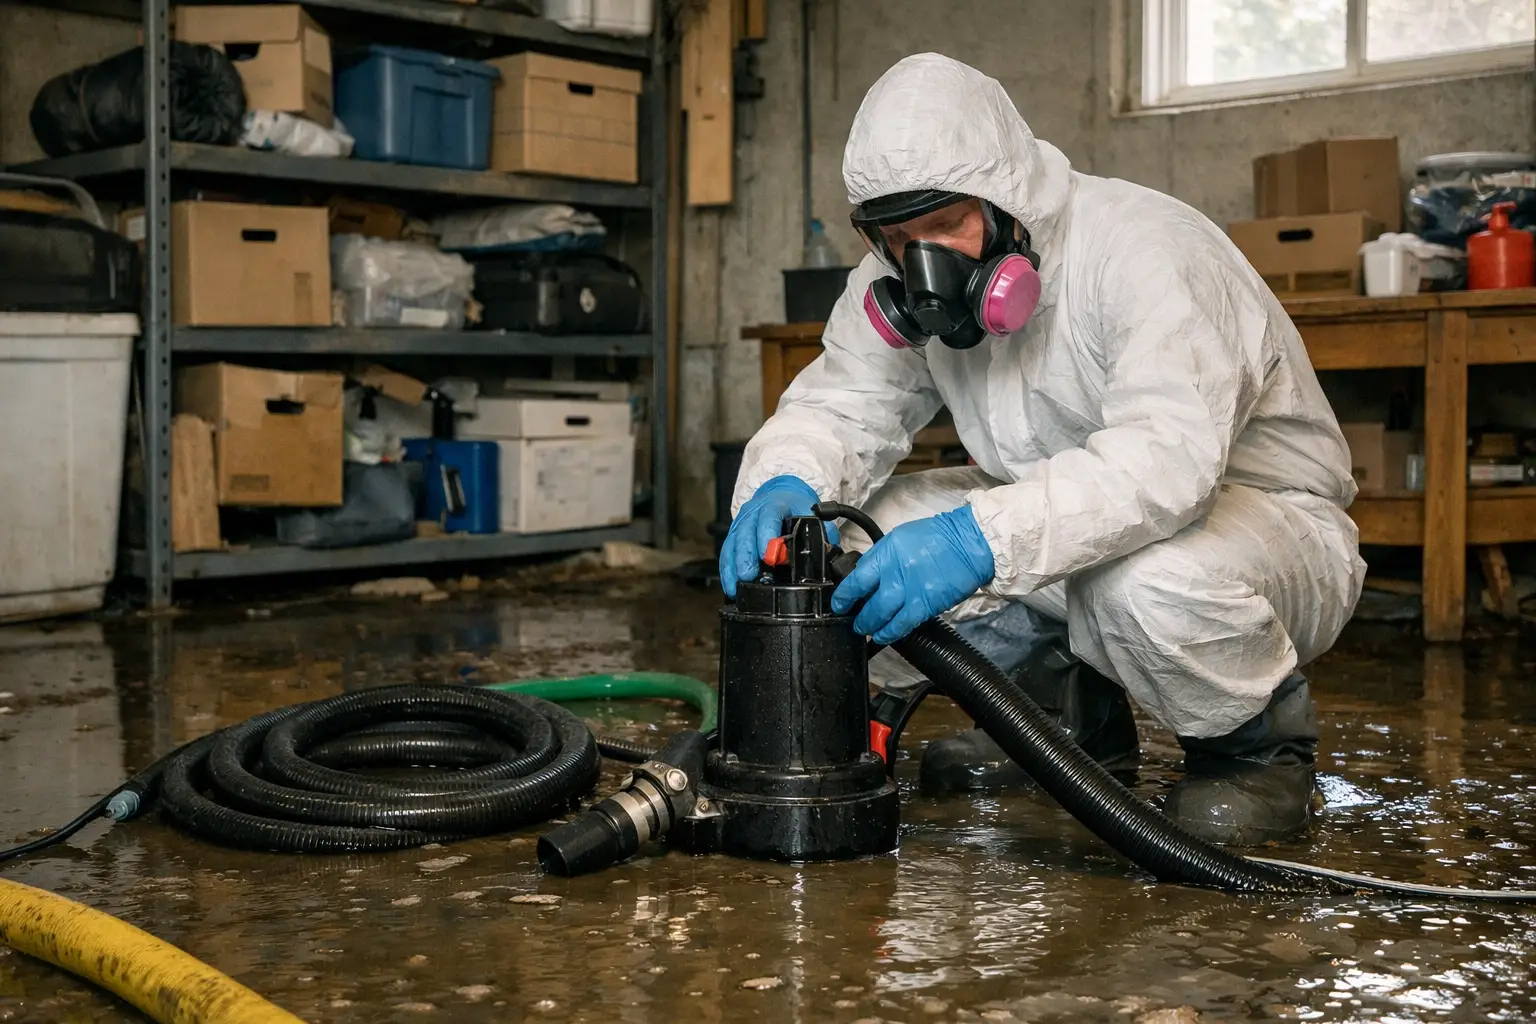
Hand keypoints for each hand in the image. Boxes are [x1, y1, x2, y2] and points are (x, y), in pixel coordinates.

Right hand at [719, 475, 838, 597]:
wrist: (782, 496)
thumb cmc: (797, 509)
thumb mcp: (813, 515)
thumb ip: (821, 533)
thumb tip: (826, 551)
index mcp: (776, 504)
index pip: (769, 515)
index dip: (767, 534)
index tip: (769, 556)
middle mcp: (754, 511)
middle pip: (746, 531)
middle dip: (746, 554)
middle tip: (748, 574)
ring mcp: (742, 522)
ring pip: (733, 542)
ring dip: (733, 565)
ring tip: (736, 585)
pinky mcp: (734, 535)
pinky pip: (727, 551)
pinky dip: (726, 569)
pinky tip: (729, 585)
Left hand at [830, 506, 994, 643]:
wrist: (970, 543)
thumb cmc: (939, 538)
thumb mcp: (901, 539)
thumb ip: (883, 558)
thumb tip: (868, 578)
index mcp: (888, 551)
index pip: (857, 577)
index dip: (844, 595)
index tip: (839, 603)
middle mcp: (897, 571)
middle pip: (868, 601)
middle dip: (857, 616)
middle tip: (854, 621)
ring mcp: (912, 589)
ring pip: (882, 616)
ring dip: (872, 627)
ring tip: (867, 630)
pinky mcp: (927, 604)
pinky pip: (903, 624)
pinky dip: (891, 633)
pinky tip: (884, 636)